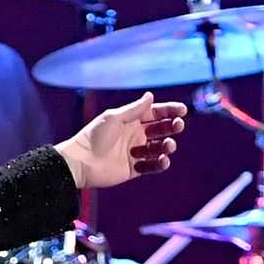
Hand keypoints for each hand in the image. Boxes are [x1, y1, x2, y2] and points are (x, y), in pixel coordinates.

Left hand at [55, 92, 185, 188]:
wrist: (81, 162)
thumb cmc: (94, 136)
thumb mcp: (114, 118)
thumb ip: (134, 109)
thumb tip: (150, 95)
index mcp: (130, 121)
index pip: (154, 113)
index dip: (169, 111)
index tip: (182, 111)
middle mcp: (134, 135)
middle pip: (160, 130)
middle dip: (171, 127)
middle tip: (177, 126)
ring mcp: (134, 152)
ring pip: (159, 148)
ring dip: (167, 146)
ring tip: (167, 145)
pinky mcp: (133, 168)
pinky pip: (152, 166)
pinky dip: (159, 163)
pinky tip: (162, 160)